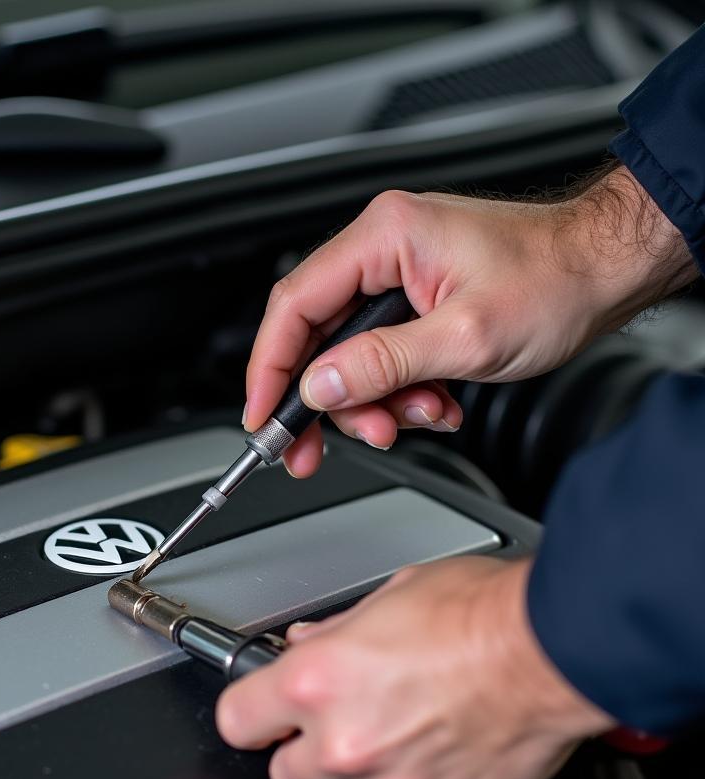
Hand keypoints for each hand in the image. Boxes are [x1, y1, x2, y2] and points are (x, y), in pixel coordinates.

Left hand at [215, 557, 615, 778]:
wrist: (554, 648)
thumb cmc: (479, 612)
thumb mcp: (390, 595)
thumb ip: (338, 629)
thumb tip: (311, 641)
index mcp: (319, 681)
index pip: (237, 720)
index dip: (248, 716)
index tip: (260, 715)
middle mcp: (347, 740)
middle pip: (286, 778)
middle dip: (302, 754)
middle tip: (331, 726)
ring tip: (392, 738)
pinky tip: (427, 764)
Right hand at [246, 166, 697, 476]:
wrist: (607, 271)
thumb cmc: (556, 280)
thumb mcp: (465, 337)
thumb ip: (384, 363)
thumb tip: (321, 386)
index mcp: (384, 237)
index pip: (295, 305)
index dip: (269, 367)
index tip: (261, 417)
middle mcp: (383, 250)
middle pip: (317, 337)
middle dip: (329, 401)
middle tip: (315, 451)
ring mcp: (398, 275)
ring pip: (350, 357)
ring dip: (376, 402)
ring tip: (417, 417)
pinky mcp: (414, 301)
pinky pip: (382, 356)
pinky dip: (400, 392)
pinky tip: (434, 403)